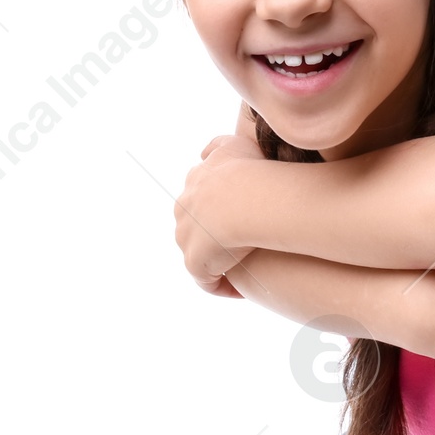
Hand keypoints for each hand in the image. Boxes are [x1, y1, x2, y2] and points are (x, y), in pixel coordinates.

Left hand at [174, 135, 262, 293]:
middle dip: (215, 238)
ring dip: (219, 264)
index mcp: (193, 188)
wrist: (248, 200)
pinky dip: (223, 287)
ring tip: (244, 272)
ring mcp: (187, 239)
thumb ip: (218, 144)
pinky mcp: (196, 263)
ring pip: (201, 257)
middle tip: (244, 247)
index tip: (241, 220)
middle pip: (195, 230)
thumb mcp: (233, 145)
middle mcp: (184, 213)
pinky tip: (242, 290)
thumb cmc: (250, 171)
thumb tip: (204, 153)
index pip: (199, 203)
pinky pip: (208, 282)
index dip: (220, 212)